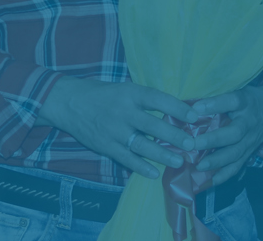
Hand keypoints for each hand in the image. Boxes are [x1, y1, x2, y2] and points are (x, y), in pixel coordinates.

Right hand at [37, 78, 196, 178]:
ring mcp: (114, 130)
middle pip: (154, 125)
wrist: (68, 103)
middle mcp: (123, 112)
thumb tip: (173, 109)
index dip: (178, 108)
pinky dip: (141, 167)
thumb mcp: (123, 89)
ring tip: (179, 161)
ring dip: (162, 155)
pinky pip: (126, 158)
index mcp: (130, 93)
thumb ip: (144, 100)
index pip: (159, 99)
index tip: (195, 117)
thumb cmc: (101, 94)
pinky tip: (154, 173)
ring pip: (142, 145)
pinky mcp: (105, 145)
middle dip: (175, 135)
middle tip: (192, 144)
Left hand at [189, 84, 262, 185]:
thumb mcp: (238, 91)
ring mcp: (250, 140)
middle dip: (213, 140)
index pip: (232, 101)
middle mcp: (248, 122)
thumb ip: (218, 98)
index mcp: (245, 102)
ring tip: (199, 165)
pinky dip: (225, 175)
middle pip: (234, 133)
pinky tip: (211, 181)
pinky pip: (238, 166)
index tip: (195, 108)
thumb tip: (189, 104)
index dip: (214, 104)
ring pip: (236, 152)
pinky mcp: (249, 152)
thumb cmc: (249, 100)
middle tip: (193, 144)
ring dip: (217, 161)